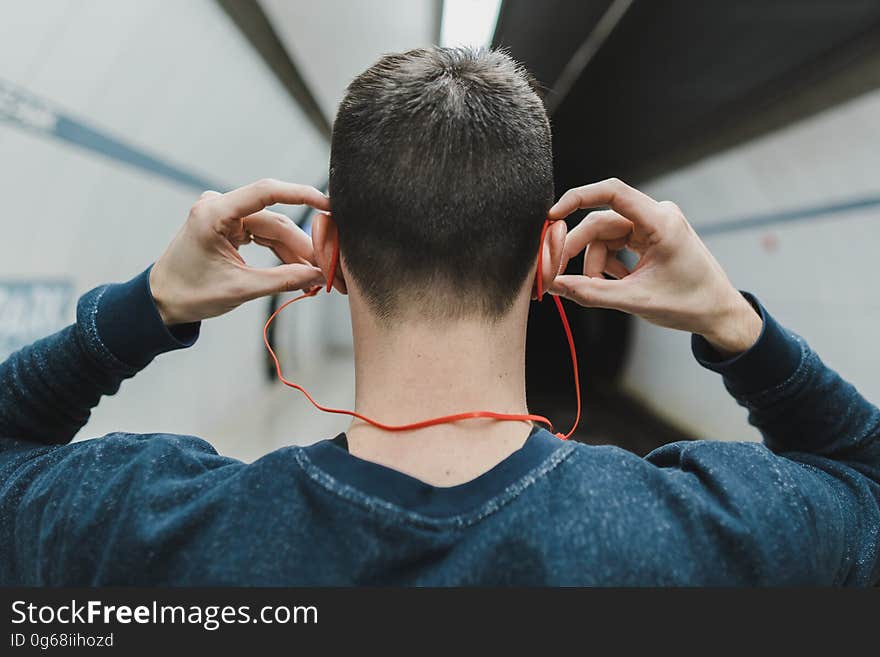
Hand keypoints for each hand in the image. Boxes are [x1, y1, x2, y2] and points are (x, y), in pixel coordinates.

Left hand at [149, 179, 328, 324]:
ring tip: (317, 274)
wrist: (161, 300)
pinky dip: (282, 252)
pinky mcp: (230, 226)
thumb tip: (317, 275)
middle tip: (329, 267)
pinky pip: (264, 235)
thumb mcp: (240, 289)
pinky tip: (300, 269)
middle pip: (276, 220)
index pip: (266, 192)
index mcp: (214, 213)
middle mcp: (220, 206)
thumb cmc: (190, 293)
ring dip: (296, 251)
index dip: (301, 195)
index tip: (329, 205)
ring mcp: (225, 214)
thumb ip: (282, 280)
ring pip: (273, 229)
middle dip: (304, 245)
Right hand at [547, 178, 761, 356]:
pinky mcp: (649, 236)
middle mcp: (657, 216)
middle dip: (578, 249)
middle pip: (600, 223)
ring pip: (604, 237)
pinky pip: (615, 243)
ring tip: (601, 290)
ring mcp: (653, 225)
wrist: (718, 313)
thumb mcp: (635, 300)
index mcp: (661, 222)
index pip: (612, 192)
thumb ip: (591, 292)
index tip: (552, 217)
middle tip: (556, 274)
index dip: (577, 198)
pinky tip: (617, 283)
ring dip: (595, 264)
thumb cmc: (689, 304)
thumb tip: (555, 284)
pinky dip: (607, 264)